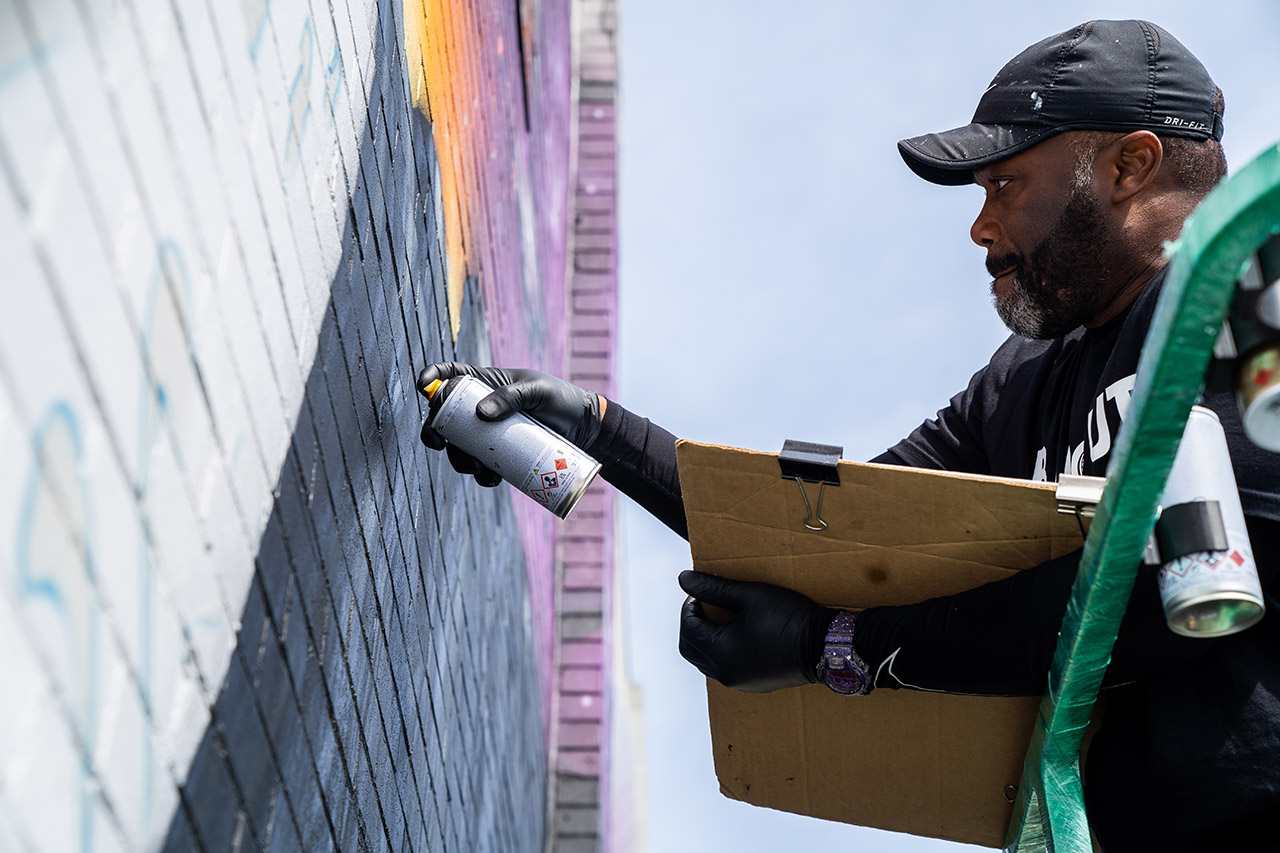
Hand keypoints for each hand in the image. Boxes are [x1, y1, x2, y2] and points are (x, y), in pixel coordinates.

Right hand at [417, 362, 603, 486]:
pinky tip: (491, 479)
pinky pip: (480, 465)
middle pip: (445, 419)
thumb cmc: (560, 399)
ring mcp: (489, 432)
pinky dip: (480, 475)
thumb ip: (511, 396)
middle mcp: (480, 407)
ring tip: (478, 468)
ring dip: (459, 460)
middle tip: (440, 444)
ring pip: (459, 447)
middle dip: (435, 433)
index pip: (450, 375)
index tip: (423, 387)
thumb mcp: (538, 391)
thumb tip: (479, 414)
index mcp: (485, 382)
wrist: (583, 429)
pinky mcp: (500, 453)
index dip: (432, 378)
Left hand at [678, 570, 836, 692]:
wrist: (825, 645)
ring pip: (706, 661)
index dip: (689, 607)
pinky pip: (724, 669)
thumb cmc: (788, 617)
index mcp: (720, 653)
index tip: (700, 591)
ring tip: (720, 618)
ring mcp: (740, 683)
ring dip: (705, 640)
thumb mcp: (749, 596)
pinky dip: (721, 652)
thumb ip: (713, 588)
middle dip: (692, 625)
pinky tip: (736, 635)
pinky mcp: (753, 685)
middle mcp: (725, 674)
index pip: (688, 628)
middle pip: (690, 649)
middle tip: (704, 604)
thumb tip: (683, 578)